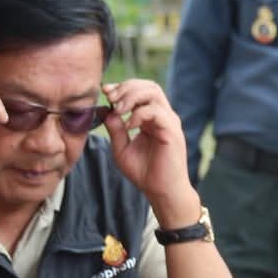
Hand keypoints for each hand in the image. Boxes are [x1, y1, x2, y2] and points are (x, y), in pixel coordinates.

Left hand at [100, 80, 196, 217]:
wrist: (161, 192)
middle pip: (149, 86)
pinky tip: (129, 125)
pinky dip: (139, 114)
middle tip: (111, 98)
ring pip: (153, 93)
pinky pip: (156, 111)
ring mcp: (169, 122)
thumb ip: (115, 129)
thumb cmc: (145, 173)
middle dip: (127, 87)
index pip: (141, 91)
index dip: (122, 87)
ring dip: (132, 96)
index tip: (105, 91)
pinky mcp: (172, 131)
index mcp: (152, 118)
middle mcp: (163, 116)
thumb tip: (106, 110)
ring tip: (119, 109)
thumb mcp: (122, 149)